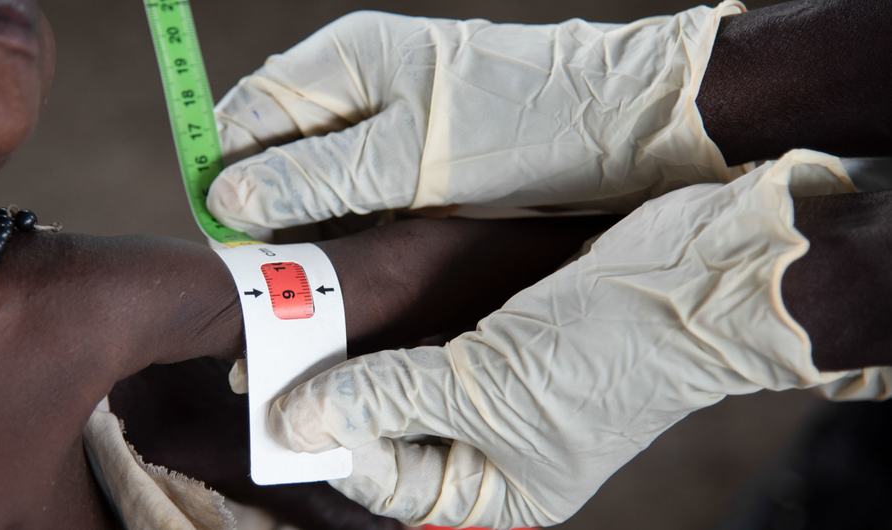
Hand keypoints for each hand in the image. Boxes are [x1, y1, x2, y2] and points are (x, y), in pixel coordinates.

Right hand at [209, 3, 747, 234]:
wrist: (640, 132)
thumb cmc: (531, 124)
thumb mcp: (414, 159)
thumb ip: (315, 178)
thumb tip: (227, 195)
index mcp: (347, 63)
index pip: (247, 112)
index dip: (223, 172)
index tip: (221, 238)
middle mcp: (361, 92)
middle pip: (277, 154)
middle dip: (262, 215)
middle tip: (262, 284)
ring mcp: (394, 131)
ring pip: (318, 188)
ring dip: (308, 237)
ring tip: (305, 295)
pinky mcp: (424, 168)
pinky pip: (362, 206)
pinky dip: (353, 241)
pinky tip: (354, 281)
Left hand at [266, 151, 877, 527]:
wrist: (698, 280)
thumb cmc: (607, 353)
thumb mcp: (484, 387)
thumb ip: (389, 399)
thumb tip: (301, 419)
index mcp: (500, 493)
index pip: (392, 482)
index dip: (337, 445)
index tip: (284, 406)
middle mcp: (493, 451)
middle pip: (390, 432)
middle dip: (339, 399)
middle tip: (278, 360)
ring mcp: (496, 393)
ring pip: (402, 383)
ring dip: (359, 358)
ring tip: (307, 328)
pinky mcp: (500, 339)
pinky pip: (430, 342)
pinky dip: (395, 330)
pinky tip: (358, 307)